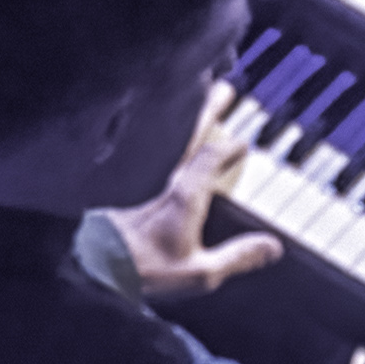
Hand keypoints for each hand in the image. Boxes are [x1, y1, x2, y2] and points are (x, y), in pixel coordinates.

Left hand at [108, 94, 282, 299]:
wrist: (93, 268)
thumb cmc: (142, 270)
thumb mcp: (200, 273)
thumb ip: (237, 257)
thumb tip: (271, 247)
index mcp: (184, 196)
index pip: (212, 156)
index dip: (230, 147)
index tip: (243, 144)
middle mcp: (164, 183)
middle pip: (191, 137)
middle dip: (208, 113)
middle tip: (223, 90)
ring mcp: (142, 185)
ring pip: (169, 146)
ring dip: (187, 127)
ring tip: (200, 115)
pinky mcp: (125, 193)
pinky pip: (153, 161)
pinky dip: (166, 148)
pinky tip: (168, 158)